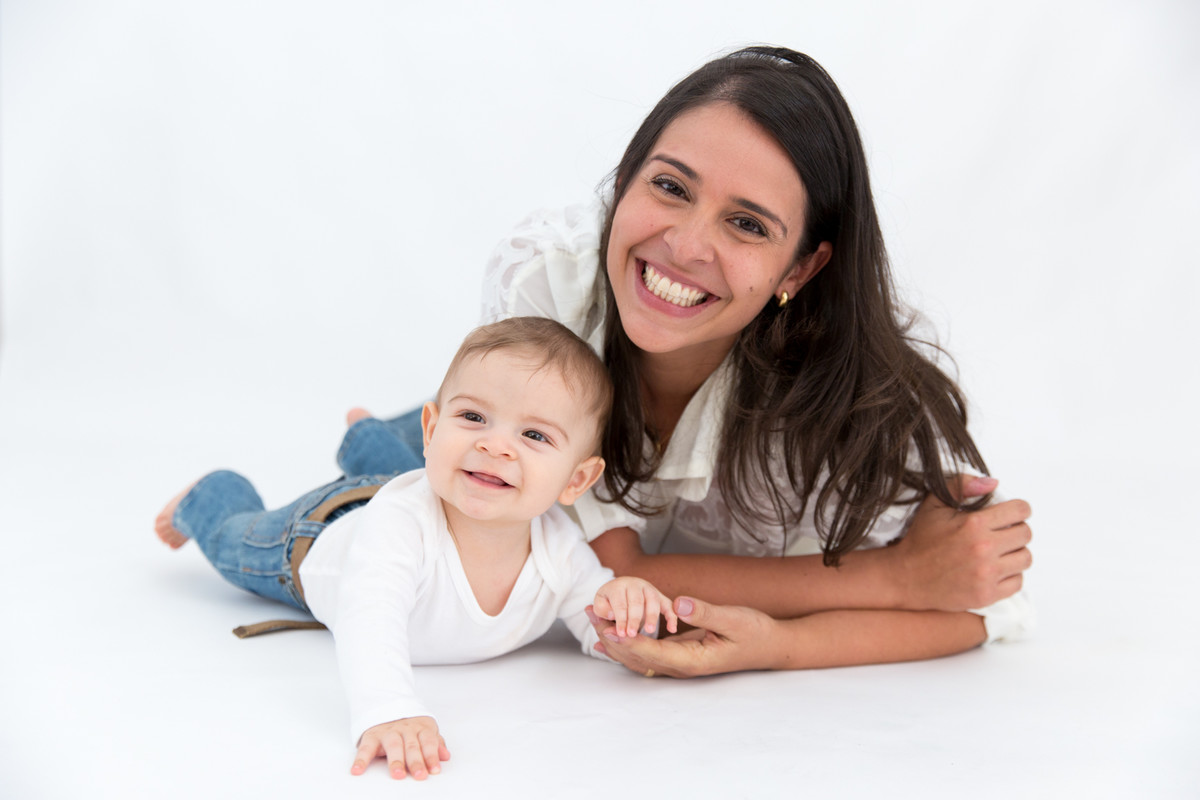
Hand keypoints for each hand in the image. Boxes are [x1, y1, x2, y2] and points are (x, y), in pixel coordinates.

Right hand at [351, 716, 449, 779]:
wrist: (387, 705)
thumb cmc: (410, 726)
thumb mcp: (425, 730)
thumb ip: (436, 744)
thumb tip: (446, 756)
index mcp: (421, 728)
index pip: (428, 741)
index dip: (432, 756)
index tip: (435, 770)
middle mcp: (405, 729)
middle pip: (412, 745)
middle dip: (416, 761)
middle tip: (419, 775)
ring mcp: (388, 731)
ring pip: (393, 745)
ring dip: (396, 761)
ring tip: (398, 775)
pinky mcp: (372, 735)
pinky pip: (366, 747)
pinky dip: (361, 759)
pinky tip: (357, 770)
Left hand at [589, 596, 778, 677]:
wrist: (769, 646)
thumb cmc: (754, 633)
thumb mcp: (734, 619)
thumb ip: (706, 612)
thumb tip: (680, 603)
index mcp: (694, 661)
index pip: (654, 654)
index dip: (630, 642)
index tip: (609, 630)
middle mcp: (682, 667)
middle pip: (639, 658)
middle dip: (613, 639)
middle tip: (591, 614)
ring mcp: (679, 662)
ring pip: (639, 657)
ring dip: (615, 639)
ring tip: (594, 618)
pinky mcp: (678, 653)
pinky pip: (647, 650)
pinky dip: (627, 640)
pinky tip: (612, 630)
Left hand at [592, 576, 678, 637]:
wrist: (622, 591)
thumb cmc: (609, 602)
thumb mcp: (600, 604)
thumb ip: (601, 610)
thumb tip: (610, 614)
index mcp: (618, 585)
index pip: (620, 603)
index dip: (620, 619)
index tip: (621, 633)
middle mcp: (635, 584)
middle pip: (636, 601)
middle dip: (634, 619)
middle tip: (632, 635)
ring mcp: (649, 589)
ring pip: (653, 601)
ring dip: (651, 617)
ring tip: (649, 631)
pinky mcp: (660, 597)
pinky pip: (668, 605)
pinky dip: (671, 616)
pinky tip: (672, 629)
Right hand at [890, 475, 1032, 610]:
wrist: (907, 577)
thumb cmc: (921, 541)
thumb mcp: (934, 504)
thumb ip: (961, 486)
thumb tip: (992, 483)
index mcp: (974, 524)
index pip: (1020, 511)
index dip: (1018, 509)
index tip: (1011, 514)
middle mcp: (984, 549)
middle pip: (1025, 534)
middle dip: (1016, 530)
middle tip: (1002, 532)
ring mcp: (987, 574)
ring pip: (1025, 558)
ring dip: (1015, 553)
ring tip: (999, 551)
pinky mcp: (987, 594)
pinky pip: (1017, 582)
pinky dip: (1010, 575)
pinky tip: (995, 569)